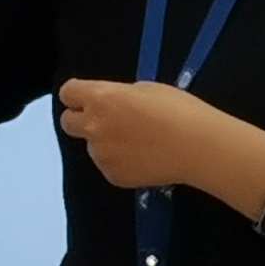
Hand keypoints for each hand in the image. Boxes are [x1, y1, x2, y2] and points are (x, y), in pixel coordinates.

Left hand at [57, 80, 264, 219]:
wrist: (196, 147)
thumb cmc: (178, 110)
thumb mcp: (146, 89)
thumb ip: (119, 96)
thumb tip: (112, 104)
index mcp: (101, 99)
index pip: (68, 93)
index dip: (77, 94)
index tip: (86, 97)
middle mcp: (94, 127)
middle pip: (68, 123)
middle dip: (80, 119)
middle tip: (105, 120)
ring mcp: (101, 155)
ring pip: (92, 146)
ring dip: (106, 142)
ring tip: (138, 142)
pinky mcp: (113, 176)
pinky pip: (108, 165)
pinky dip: (120, 161)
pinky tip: (144, 158)